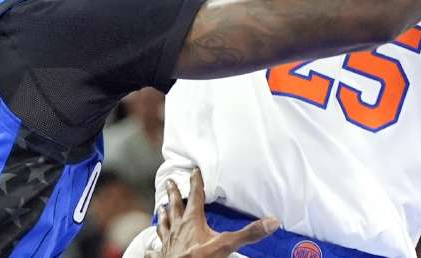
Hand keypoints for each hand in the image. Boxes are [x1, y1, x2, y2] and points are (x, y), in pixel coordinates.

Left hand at [150, 170, 277, 257]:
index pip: (195, 196)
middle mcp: (177, 228)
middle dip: (173, 193)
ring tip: (160, 207)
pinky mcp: (161, 257)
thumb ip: (248, 233)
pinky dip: (152, 248)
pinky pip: (155, 251)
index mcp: (192, 221)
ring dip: (163, 215)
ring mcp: (167, 243)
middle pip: (175, 206)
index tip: (194, 170)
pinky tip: (149, 248)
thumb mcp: (226, 245)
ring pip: (163, 225)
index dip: (195, 182)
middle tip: (170, 181)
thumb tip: (271, 222)